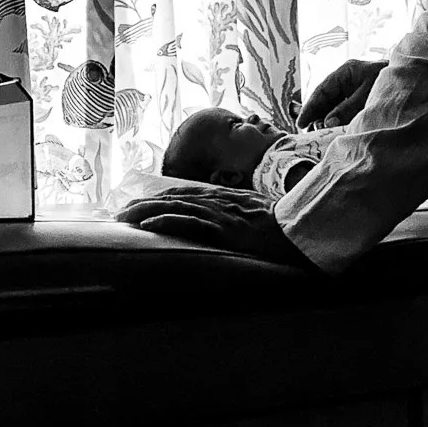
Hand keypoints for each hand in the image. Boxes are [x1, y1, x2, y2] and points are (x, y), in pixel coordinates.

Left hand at [116, 185, 314, 265]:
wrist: (307, 233)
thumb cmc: (288, 228)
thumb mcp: (261, 217)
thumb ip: (241, 216)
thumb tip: (227, 225)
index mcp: (229, 198)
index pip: (187, 193)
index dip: (161, 198)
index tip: (141, 205)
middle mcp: (222, 201)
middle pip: (175, 197)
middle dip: (145, 204)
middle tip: (120, 213)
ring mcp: (223, 215)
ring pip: (177, 207)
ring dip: (147, 212)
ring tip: (125, 218)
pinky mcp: (227, 230)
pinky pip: (191, 223)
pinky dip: (167, 222)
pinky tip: (149, 226)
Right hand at [297, 58, 385, 128]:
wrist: (418, 83)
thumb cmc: (392, 84)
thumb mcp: (367, 96)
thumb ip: (347, 109)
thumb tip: (327, 123)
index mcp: (346, 72)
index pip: (322, 91)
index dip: (310, 108)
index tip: (301, 124)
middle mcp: (347, 81)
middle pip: (325, 100)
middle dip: (317, 117)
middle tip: (311, 135)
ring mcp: (354, 91)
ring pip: (333, 108)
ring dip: (327, 122)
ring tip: (321, 136)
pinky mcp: (361, 102)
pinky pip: (344, 113)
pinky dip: (338, 123)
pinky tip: (335, 134)